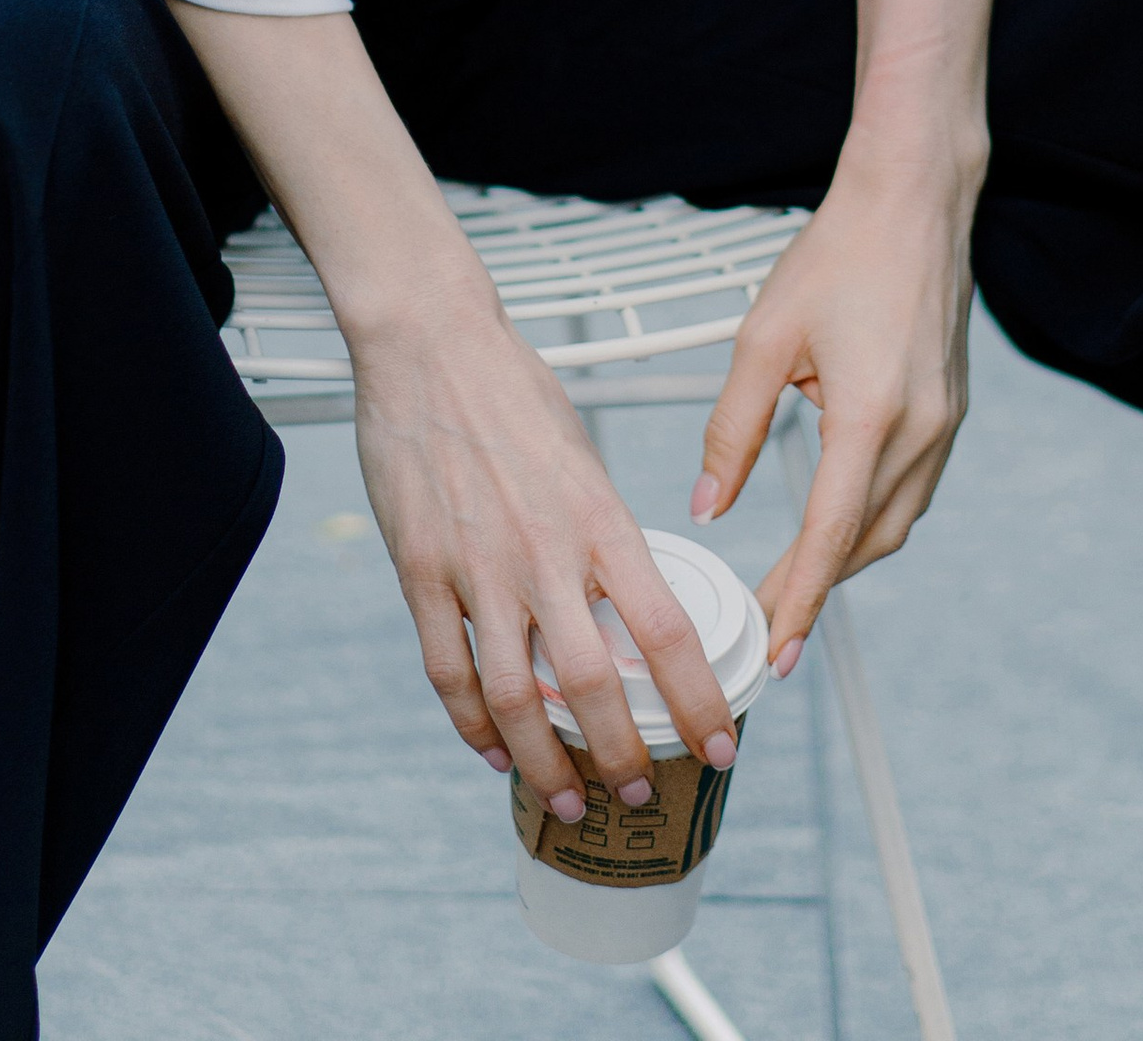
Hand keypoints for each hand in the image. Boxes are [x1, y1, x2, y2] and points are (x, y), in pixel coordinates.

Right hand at [348, 279, 742, 815]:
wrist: (429, 342)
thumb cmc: (513, 389)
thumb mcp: (583, 457)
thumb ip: (602, 530)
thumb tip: (624, 596)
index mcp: (600, 518)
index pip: (666, 631)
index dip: (697, 703)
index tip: (721, 747)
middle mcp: (544, 552)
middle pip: (595, 686)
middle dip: (623, 758)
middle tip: (640, 794)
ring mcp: (478, 566)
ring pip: (518, 699)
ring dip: (548, 764)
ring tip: (569, 801)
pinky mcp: (421, 571)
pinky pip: (450, 672)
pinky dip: (474, 726)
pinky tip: (495, 751)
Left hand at [689, 138, 981, 674]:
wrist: (915, 200)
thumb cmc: (837, 255)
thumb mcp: (764, 338)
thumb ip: (732, 429)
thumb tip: (707, 503)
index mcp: (871, 415)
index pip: (829, 535)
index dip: (798, 599)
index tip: (774, 651)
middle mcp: (921, 430)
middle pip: (867, 541)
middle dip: (817, 589)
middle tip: (768, 624)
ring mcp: (946, 422)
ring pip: (896, 521)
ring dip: (846, 558)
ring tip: (794, 583)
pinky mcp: (952, 408)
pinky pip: (913, 487)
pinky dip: (874, 518)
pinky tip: (839, 521)